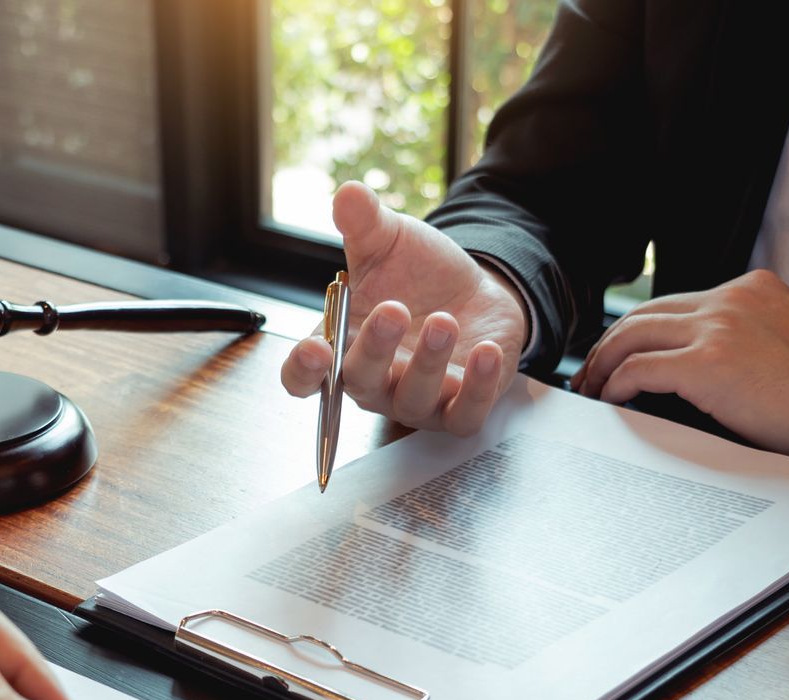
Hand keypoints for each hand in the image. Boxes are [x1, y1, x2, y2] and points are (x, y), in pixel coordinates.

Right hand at [280, 181, 526, 435]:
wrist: (474, 291)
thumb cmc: (418, 276)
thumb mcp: (390, 242)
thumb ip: (364, 223)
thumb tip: (348, 194)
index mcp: (342, 348)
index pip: (304, 377)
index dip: (304, 371)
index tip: (315, 350)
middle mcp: (374, 383)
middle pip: (359, 384)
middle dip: (374, 349)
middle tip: (392, 309)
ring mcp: (416, 401)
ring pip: (413, 401)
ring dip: (428, 363)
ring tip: (444, 320)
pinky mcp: (459, 409)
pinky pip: (464, 415)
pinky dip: (476, 387)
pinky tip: (485, 351)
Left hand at [571, 269, 788, 485]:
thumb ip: (747, 349)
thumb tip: (704, 381)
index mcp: (753, 291)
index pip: (677, 304)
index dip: (641, 332)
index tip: (622, 357)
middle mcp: (732, 298)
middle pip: (644, 314)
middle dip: (611, 346)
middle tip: (591, 376)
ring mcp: (721, 326)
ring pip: (632, 336)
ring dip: (605, 366)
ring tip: (593, 393)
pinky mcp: (712, 363)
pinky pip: (641, 370)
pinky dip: (618, 386)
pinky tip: (612, 405)